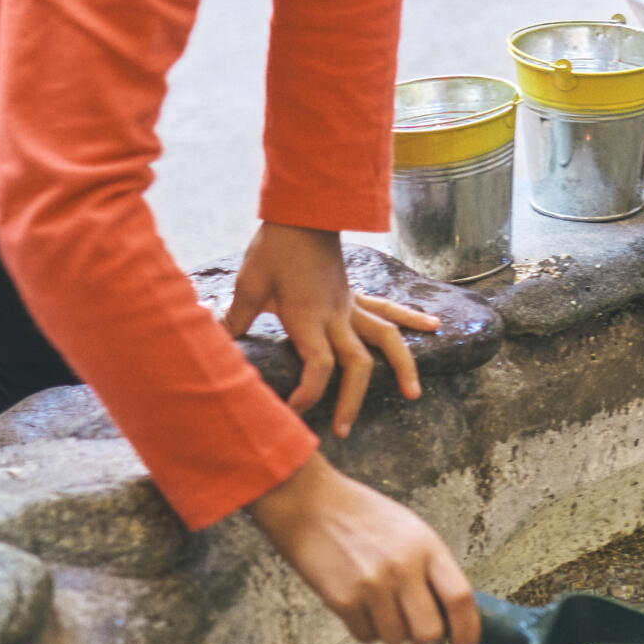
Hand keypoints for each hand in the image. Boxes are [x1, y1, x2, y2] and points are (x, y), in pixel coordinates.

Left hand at [224, 222, 433, 438]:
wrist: (303, 212)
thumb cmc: (274, 248)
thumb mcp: (248, 285)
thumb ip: (234, 320)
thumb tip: (209, 342)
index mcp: (309, 317)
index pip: (319, 366)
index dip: (310, 394)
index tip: (294, 411)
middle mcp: (337, 316)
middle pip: (357, 365)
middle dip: (352, 401)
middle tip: (343, 431)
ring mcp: (351, 306)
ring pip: (386, 339)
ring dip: (403, 366)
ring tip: (414, 393)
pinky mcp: (355, 296)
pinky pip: (388, 311)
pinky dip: (412, 319)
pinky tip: (433, 326)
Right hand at [248, 452, 477, 643]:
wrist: (311, 504)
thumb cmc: (365, 517)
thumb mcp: (411, 532)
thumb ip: (430, 569)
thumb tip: (446, 615)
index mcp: (427, 547)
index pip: (460, 598)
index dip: (469, 632)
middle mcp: (403, 568)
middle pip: (430, 630)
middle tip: (423, 642)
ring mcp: (372, 585)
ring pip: (395, 638)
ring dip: (392, 632)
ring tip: (380, 605)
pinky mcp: (342, 600)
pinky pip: (364, 636)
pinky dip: (365, 629)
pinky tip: (358, 604)